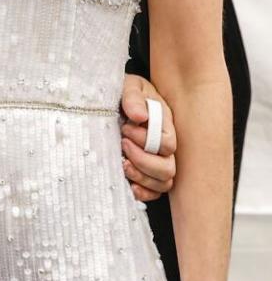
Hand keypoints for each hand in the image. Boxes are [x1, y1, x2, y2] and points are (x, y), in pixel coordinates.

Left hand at [119, 74, 175, 202]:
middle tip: (123, 145)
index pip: (168, 143)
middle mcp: (164, 147)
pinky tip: (130, 185)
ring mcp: (156, 162)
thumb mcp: (128, 87)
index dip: (147, 141)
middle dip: (143, 160)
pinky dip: (143, 193)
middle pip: (168, 168)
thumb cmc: (123, 94)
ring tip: (122, 163)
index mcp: (165, 125)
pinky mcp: (145, 174)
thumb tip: (140, 117)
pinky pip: (155, 193)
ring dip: (141, 176)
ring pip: (163, 183)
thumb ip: (134, 97)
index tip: (125, 128)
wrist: (112, 102)